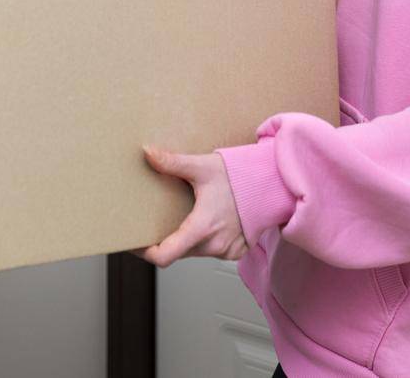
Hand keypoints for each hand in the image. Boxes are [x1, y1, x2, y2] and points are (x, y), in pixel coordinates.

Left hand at [137, 147, 248, 266]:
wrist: (273, 185)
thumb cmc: (241, 176)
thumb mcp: (203, 167)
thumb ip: (173, 163)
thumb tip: (148, 153)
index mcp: (202, 227)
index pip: (165, 255)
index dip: (145, 253)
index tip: (136, 244)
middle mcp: (215, 245)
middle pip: (178, 251)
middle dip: (166, 240)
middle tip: (156, 222)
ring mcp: (226, 251)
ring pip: (194, 251)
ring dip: (186, 239)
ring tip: (183, 216)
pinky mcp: (235, 252)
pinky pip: (211, 251)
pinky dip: (204, 240)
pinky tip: (207, 221)